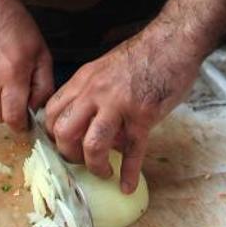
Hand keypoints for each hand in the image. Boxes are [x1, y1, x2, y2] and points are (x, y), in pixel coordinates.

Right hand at [0, 0, 53, 129]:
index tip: (27, 119)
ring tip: (2, 70)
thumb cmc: (16, 24)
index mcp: (12, 75)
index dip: (22, 124)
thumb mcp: (41, 52)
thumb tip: (38, 109)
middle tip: (17, 93)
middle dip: (9, 111)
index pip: (13, 119)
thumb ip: (43, 85)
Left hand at [44, 19, 198, 194]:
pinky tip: (128, 185)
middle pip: (65, 132)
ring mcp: (119, 105)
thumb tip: (89, 122)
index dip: (53, 134)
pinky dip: (129, 173)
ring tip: (104, 172)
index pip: (53, 112)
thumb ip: (93, 92)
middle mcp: (96, 92)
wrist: (172, 42)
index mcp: (84, 80)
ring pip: (93, 145)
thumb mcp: (105, 67)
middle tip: (81, 162)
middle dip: (69, 155)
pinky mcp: (143, 116)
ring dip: (96, 166)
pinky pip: (133, 152)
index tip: (64, 145)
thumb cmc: (142, 54)